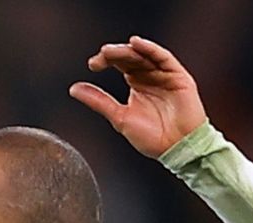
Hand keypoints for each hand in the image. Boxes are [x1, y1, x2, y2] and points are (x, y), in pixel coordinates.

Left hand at [69, 36, 208, 159]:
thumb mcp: (119, 117)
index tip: (93, 64)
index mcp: (136, 84)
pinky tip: (137, 44)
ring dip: (127, 50)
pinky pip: (164, 58)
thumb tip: (74, 89)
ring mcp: (164, 75)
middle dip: (114, 55)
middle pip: (130, 57)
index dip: (105, 61)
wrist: (176, 149)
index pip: (119, 64)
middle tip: (100, 56)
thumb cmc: (152, 138)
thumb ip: (98, 101)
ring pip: (144, 55)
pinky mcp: (178, 76)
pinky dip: (150, 49)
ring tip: (110, 50)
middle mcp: (149, 76)